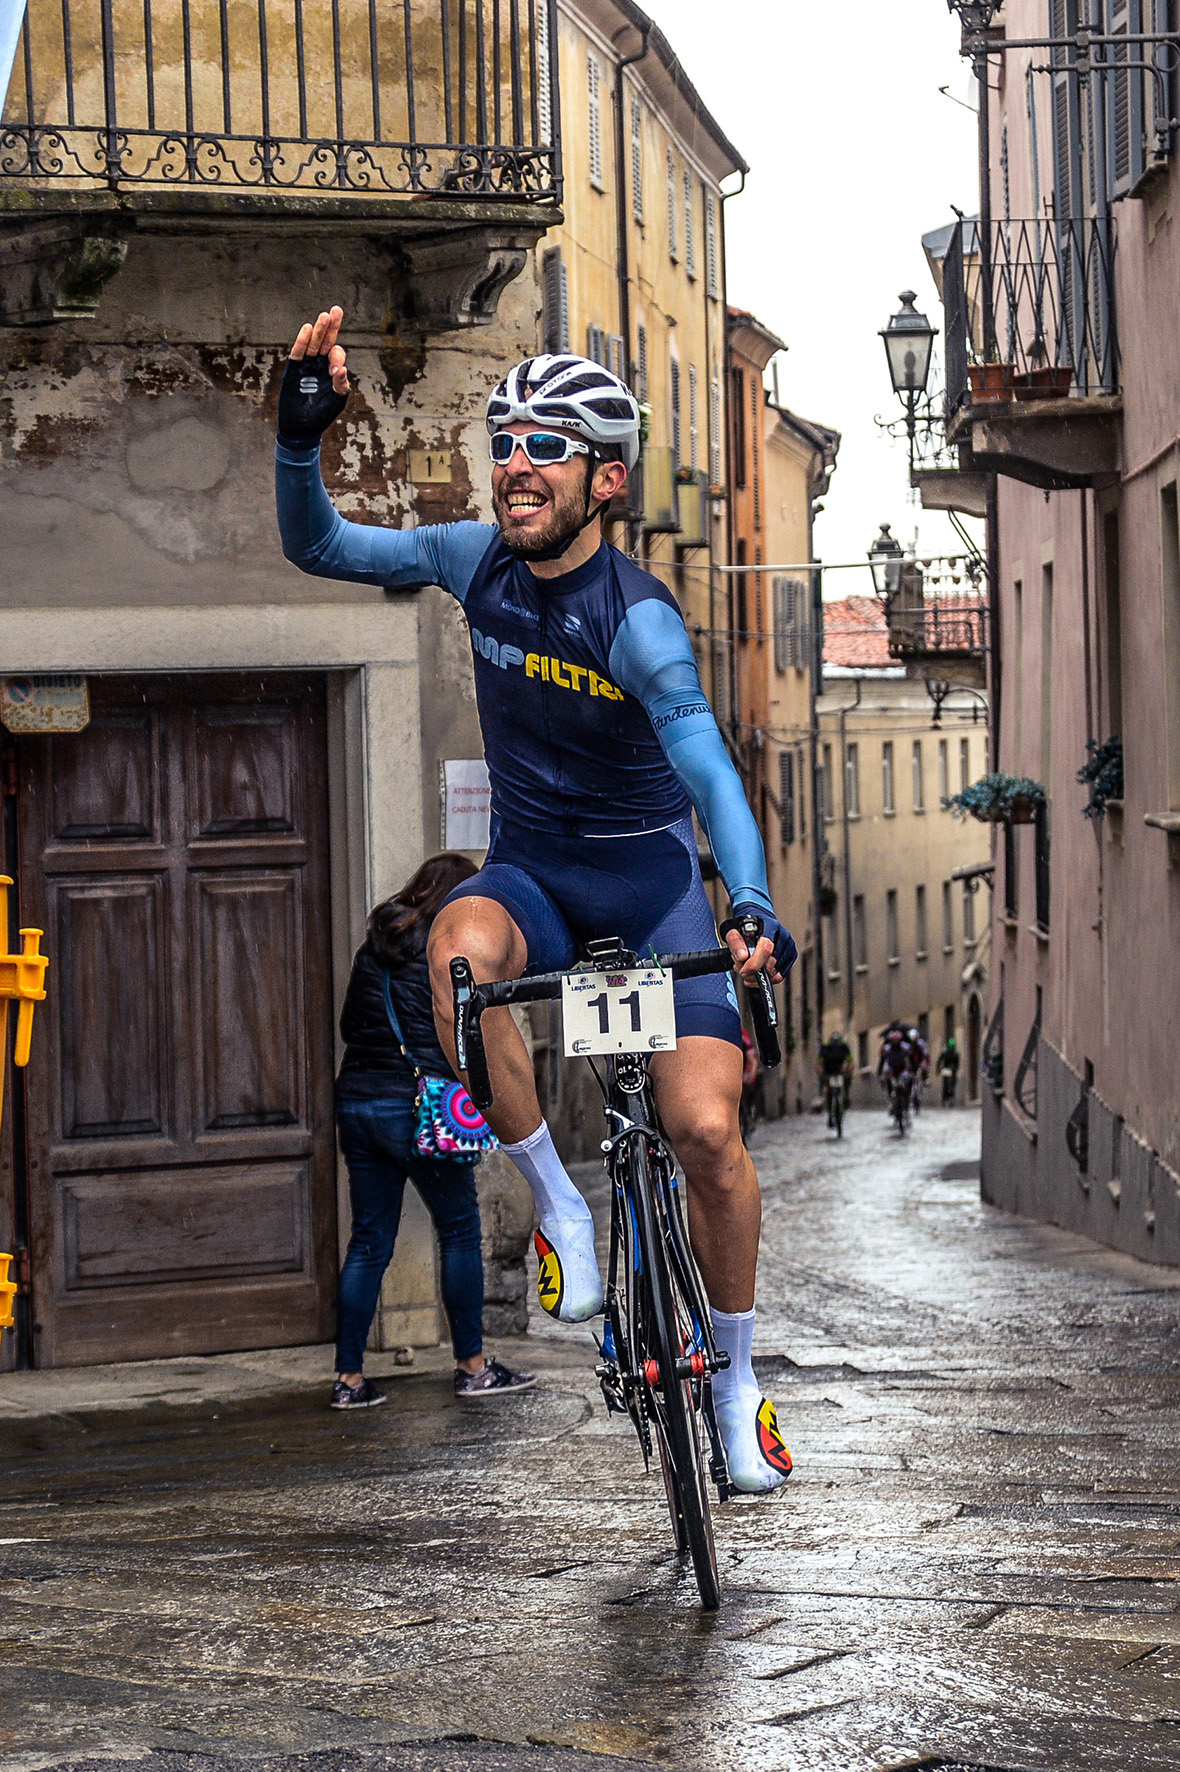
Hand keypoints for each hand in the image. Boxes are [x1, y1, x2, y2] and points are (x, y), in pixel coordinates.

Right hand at [278, 305, 349, 441]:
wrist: (302, 428)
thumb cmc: (321, 415)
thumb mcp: (337, 401)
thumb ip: (341, 385)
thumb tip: (342, 369)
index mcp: (332, 370)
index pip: (336, 354)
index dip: (337, 357)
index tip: (335, 370)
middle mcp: (320, 364)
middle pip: (325, 341)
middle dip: (331, 327)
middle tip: (336, 310)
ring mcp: (306, 366)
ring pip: (313, 344)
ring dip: (318, 330)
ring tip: (324, 316)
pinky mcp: (293, 371)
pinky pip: (298, 353)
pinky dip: (302, 342)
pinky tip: (307, 329)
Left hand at [721, 906, 797, 985]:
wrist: (756, 926)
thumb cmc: (746, 928)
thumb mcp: (733, 930)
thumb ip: (735, 942)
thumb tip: (742, 957)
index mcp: (770, 926)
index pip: (766, 947)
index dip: (754, 963)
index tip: (743, 970)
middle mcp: (783, 936)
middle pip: (771, 963)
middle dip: (752, 971)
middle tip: (740, 967)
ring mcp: (789, 947)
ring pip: (775, 972)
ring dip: (757, 977)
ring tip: (747, 968)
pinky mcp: (791, 957)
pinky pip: (779, 976)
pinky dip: (766, 979)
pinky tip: (756, 974)